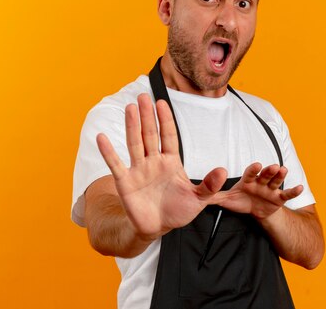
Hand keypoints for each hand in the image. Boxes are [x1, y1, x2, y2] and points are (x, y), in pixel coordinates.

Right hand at [96, 93, 226, 240]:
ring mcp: (139, 170)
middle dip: (147, 116)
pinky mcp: (126, 182)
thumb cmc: (178, 211)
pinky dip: (108, 152)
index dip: (165, 120)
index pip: (168, 136)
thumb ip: (210, 185)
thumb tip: (223, 171)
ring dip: (132, 126)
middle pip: (150, 134)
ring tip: (130, 107)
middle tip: (143, 96)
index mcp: (171, 162)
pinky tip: (101, 137)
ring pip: (135, 144)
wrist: (157, 228)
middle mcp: (153, 162)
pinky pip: (116, 164)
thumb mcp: (199, 199)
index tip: (162, 103)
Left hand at [213, 162, 302, 219]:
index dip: (253, 169)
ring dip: (280, 176)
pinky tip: (300, 187)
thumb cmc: (240, 201)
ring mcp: (271, 189)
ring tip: (284, 170)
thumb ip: (215, 196)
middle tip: (273, 166)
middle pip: (265, 175)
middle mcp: (261, 182)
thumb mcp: (227, 199)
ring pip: (276, 181)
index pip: (250, 173)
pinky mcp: (279, 198)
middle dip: (269, 171)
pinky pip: (287, 194)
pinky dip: (293, 190)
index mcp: (248, 181)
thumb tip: (198, 194)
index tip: (256, 165)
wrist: (255, 210)